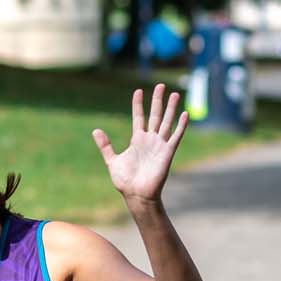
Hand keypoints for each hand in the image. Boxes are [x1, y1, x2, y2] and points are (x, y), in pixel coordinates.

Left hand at [92, 83, 187, 204]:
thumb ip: (105, 145)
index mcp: (137, 140)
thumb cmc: (125, 181)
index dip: (138, 104)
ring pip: (167, 122)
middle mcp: (150, 140)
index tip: (138, 91)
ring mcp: (159, 145)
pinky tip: (185, 114)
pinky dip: (181, 126)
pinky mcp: (167, 153)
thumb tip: (96, 130)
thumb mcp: (112, 160)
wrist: (136, 195)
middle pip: (155, 115)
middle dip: (157, 100)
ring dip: (171, 108)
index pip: (139, 117)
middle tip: (160, 85)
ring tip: (175, 94)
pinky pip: (176, 136)